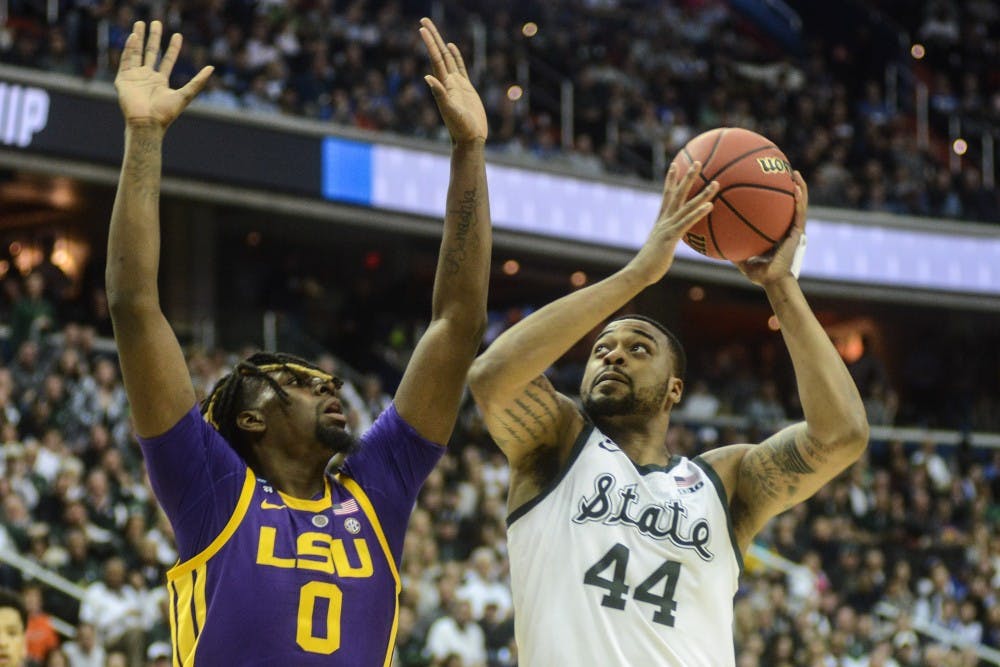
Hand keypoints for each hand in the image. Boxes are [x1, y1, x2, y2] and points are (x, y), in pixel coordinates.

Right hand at [114, 21, 212, 128]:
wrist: (147, 123)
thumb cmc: (166, 113)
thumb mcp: (186, 94)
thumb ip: (198, 81)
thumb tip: (212, 68)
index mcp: (160, 81)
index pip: (168, 60)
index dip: (173, 47)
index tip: (178, 35)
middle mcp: (147, 77)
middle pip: (151, 52)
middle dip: (153, 37)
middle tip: (155, 22)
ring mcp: (135, 77)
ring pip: (136, 53)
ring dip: (138, 38)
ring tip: (140, 23)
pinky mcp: (123, 79)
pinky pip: (126, 60)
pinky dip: (129, 48)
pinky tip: (133, 36)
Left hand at [419, 18, 486, 142]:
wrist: (470, 139)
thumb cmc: (461, 129)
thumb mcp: (450, 111)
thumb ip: (440, 95)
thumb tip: (427, 77)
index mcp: (444, 85)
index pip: (436, 59)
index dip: (429, 43)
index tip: (421, 28)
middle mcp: (448, 82)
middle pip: (439, 54)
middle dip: (432, 37)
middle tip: (423, 19)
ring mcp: (457, 84)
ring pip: (448, 58)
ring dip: (440, 44)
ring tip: (433, 29)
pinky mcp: (466, 89)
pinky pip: (459, 67)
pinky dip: (455, 56)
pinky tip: (451, 47)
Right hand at [628, 162, 717, 284]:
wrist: (639, 272)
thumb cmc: (650, 264)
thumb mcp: (661, 249)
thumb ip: (668, 241)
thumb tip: (673, 243)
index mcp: (661, 221)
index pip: (667, 195)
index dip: (671, 180)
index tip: (675, 166)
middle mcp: (664, 220)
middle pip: (677, 193)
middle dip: (688, 177)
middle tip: (698, 163)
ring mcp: (667, 227)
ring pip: (687, 206)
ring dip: (702, 193)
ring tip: (716, 183)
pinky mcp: (671, 237)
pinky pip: (687, 222)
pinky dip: (698, 213)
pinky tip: (710, 205)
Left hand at [736, 170, 807, 285]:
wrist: (771, 281)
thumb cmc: (758, 273)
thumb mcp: (741, 256)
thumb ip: (733, 246)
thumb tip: (716, 238)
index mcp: (776, 232)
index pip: (777, 210)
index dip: (775, 197)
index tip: (769, 181)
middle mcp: (786, 228)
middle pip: (789, 203)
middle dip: (788, 186)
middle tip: (783, 170)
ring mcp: (793, 230)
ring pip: (799, 204)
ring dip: (799, 188)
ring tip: (794, 172)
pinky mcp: (797, 233)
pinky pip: (799, 213)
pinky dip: (799, 200)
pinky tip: (796, 188)